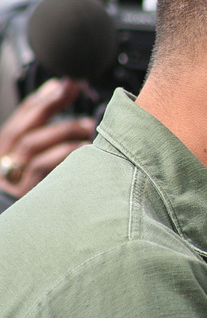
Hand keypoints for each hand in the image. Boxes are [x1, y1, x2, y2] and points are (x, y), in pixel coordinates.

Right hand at [0, 78, 94, 198]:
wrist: (16, 235)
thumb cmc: (31, 191)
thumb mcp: (32, 162)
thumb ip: (44, 135)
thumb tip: (61, 97)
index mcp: (5, 149)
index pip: (22, 117)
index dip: (42, 97)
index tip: (63, 82)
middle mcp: (3, 160)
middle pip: (24, 125)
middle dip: (49, 102)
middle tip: (73, 88)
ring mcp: (12, 177)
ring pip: (32, 143)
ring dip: (63, 129)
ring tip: (88, 125)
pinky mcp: (26, 193)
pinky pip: (44, 166)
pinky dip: (66, 153)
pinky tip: (85, 148)